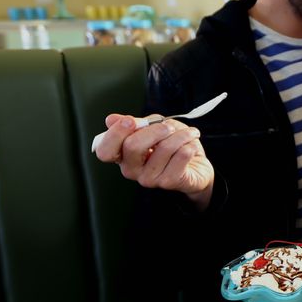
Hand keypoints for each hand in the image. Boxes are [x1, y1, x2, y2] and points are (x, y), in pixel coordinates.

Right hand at [94, 114, 214, 208]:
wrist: (196, 167)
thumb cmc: (172, 145)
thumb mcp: (153, 129)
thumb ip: (136, 124)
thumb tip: (111, 119)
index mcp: (122, 155)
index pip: (104, 150)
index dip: (115, 134)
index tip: (131, 121)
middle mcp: (131, 169)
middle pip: (132, 146)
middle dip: (155, 129)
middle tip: (170, 127)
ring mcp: (149, 178)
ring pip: (164, 148)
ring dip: (181, 135)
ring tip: (189, 134)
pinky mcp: (169, 182)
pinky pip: (181, 155)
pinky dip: (190, 145)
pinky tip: (191, 147)